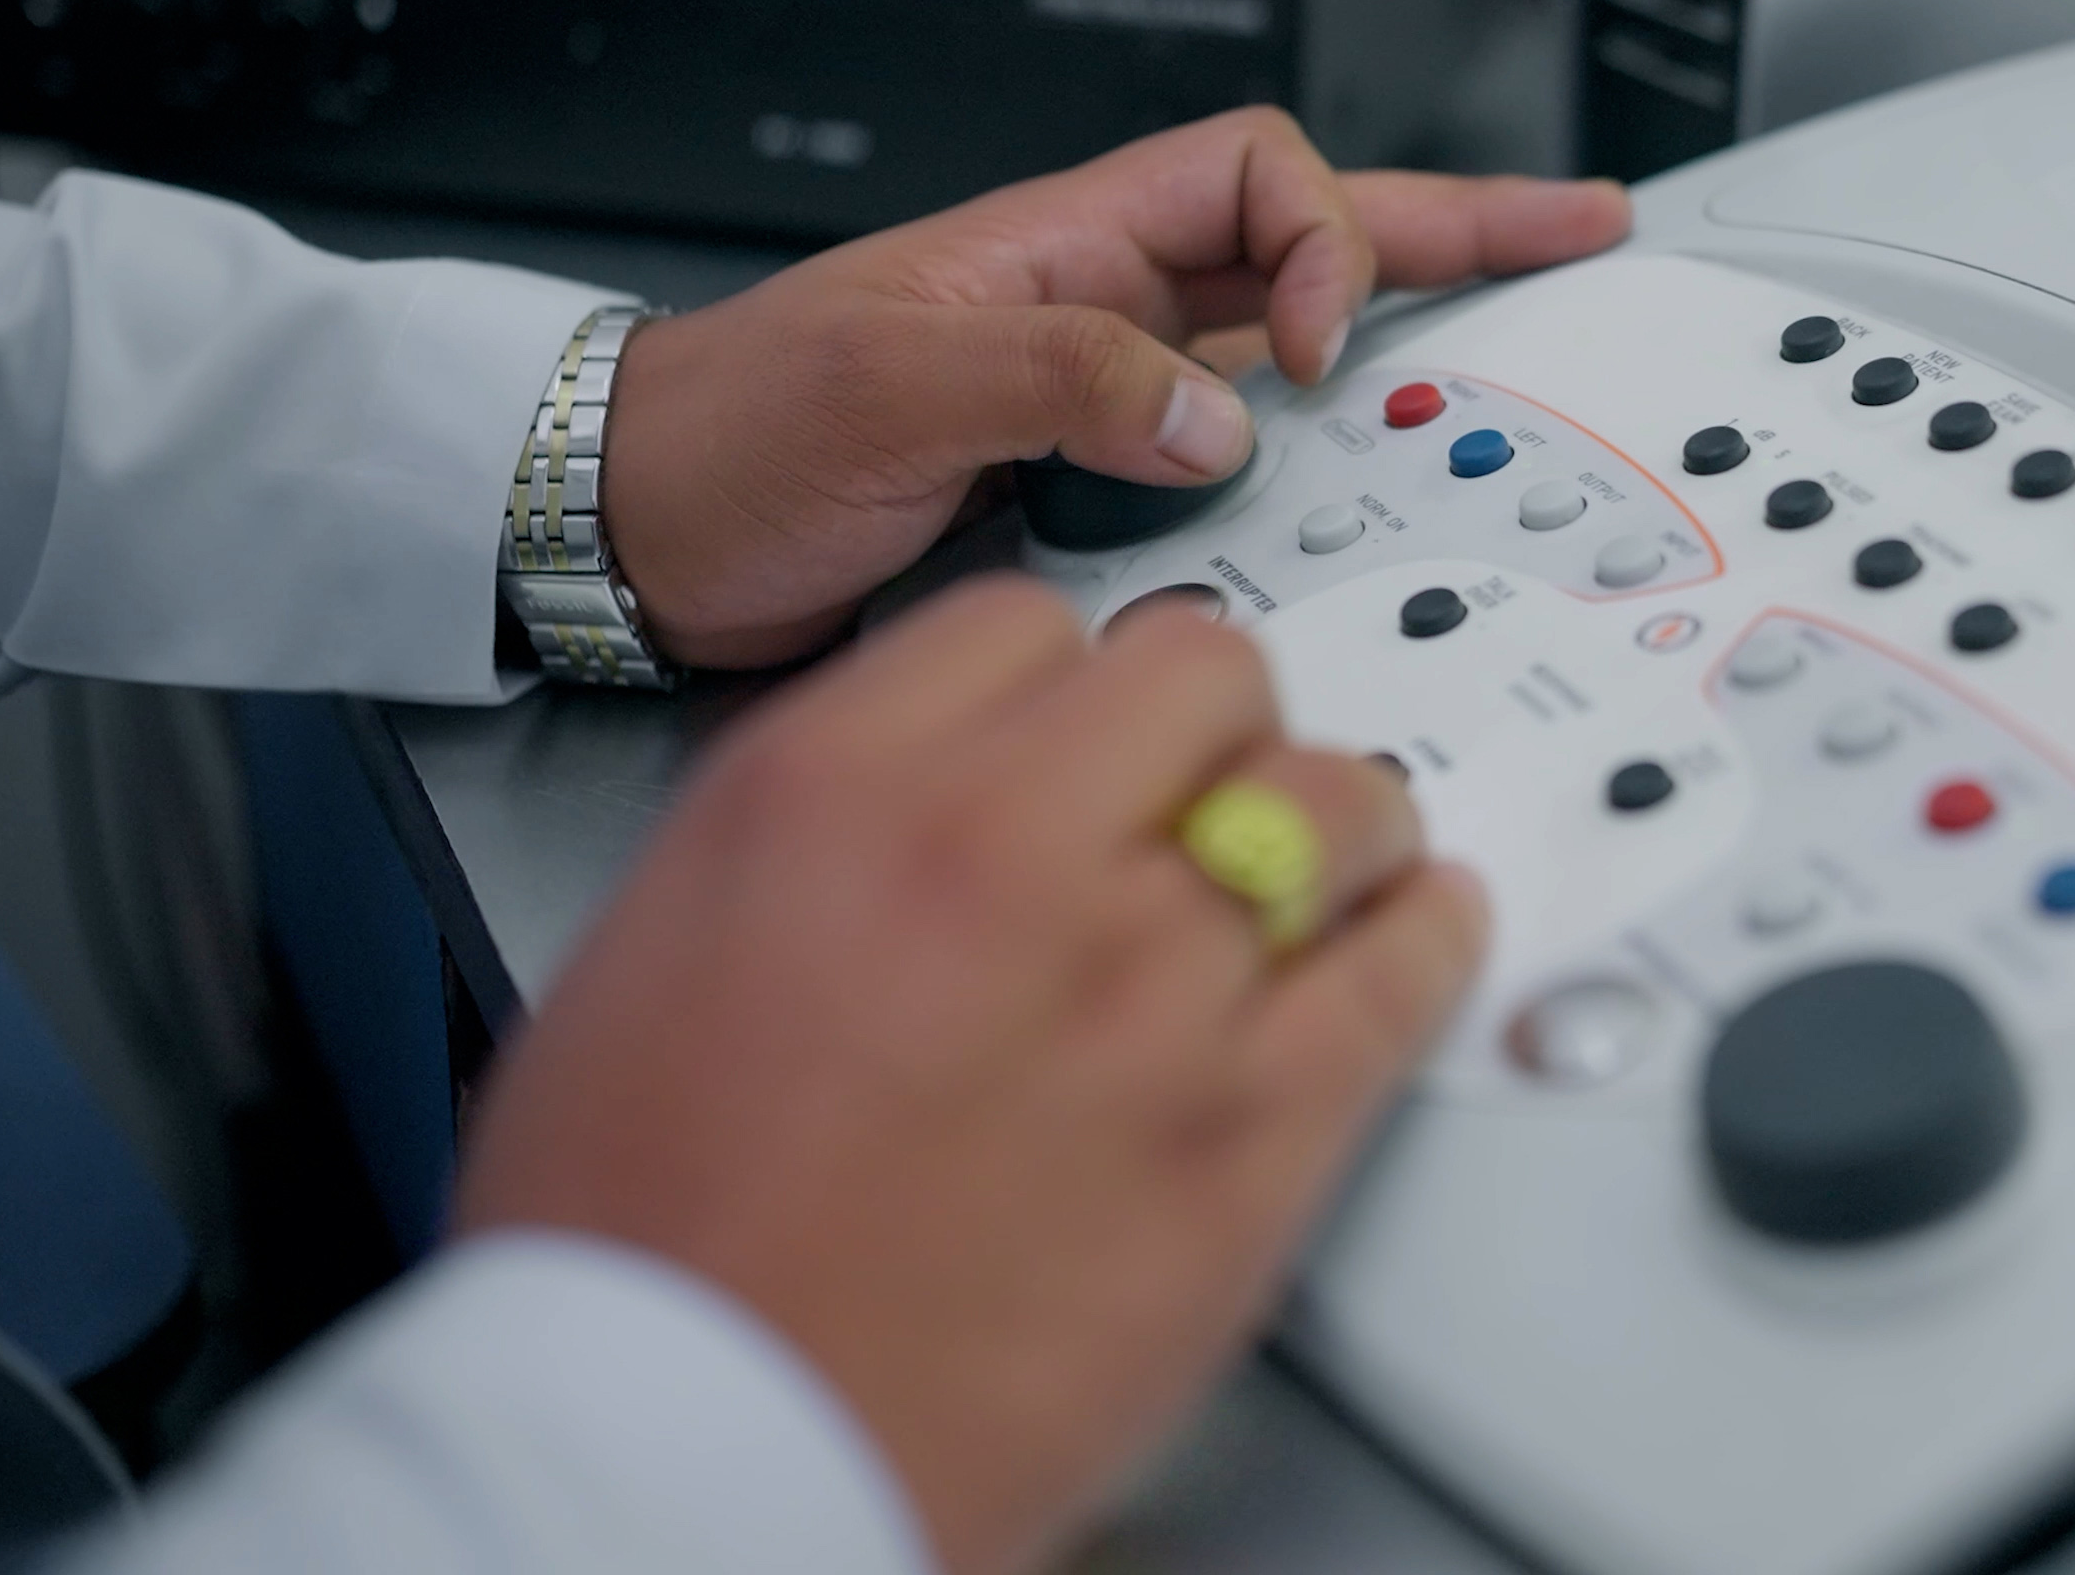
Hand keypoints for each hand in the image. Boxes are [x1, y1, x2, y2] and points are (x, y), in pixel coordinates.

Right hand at [453, 575, 1488, 1574]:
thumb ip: (818, 830)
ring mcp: (1144, 987)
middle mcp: (998, 852)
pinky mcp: (1253, 1130)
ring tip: (1337, 865)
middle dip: (1214, 728)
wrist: (693, 1445)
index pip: (1027, 629)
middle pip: (1203, 677)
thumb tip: (922, 789)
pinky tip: (1415, 935)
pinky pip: (1402, 974)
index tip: (1099, 729)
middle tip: (1217, 788)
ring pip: (1330, 802)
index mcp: (833, 788)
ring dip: (1337, 825)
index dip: (1074, 685)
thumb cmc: (647, 1244)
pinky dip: (1427, 938)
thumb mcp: (656, 945)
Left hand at [597, 108, 1630, 665]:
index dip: (1327, 241)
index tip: (1318, 350)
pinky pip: (1233, 475)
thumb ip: (1057, 381)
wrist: (632, 542)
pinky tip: (1354, 509)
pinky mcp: (1080, 500)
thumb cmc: (723, 435)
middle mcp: (1100, 316)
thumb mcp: (886, 385)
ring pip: (1290, 365)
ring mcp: (1099, 406)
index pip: (1258, 179)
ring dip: (1399, 360)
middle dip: (1457, 235)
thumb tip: (1218, 420)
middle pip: (1315, 247)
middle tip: (1581, 231)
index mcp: (1064, 247)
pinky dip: (1307, 484)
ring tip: (1508, 365)